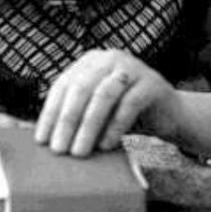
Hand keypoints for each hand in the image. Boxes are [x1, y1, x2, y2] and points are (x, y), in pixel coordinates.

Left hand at [35, 49, 179, 156]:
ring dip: (88, 126)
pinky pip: (129, 104)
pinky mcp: (151, 83)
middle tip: (59, 150)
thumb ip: (74, 116)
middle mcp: (109, 58)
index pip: (63, 85)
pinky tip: (106, 146)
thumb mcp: (96, 111)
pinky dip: (114, 126)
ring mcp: (132, 67)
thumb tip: (42, 139)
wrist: (168, 113)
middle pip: (81, 88)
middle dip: (67, 121)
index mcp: (89, 61)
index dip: (50, 113)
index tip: (41, 140)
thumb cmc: (124, 114)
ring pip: (103, 95)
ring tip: (79, 153)